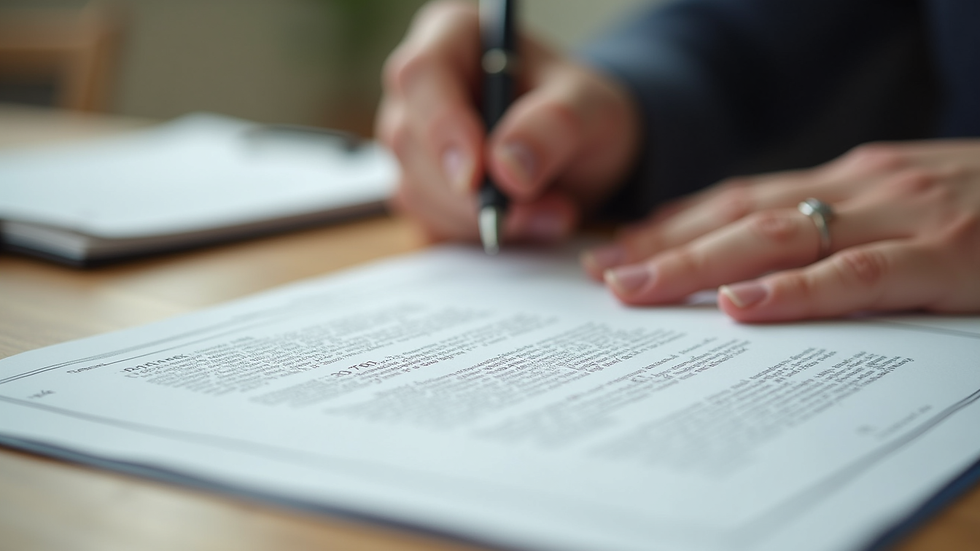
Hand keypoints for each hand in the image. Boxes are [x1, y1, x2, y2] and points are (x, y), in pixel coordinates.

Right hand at [376, 1, 639, 242]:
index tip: (475, 175)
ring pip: (415, 190)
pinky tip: (522, 223)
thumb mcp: (593, 110)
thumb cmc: (583, 112)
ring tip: (550, 211)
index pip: (421, 75)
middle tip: (544, 209)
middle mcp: (421, 88)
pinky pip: (428, 224)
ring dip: (481, 218)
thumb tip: (508, 169)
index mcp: (454, 37)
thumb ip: (555, 127)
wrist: (586, 153)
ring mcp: (413, 142)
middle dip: (472, 191)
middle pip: (410, 141)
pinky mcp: (419, 189)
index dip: (442, 126)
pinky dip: (477, 235)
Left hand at [581, 141, 979, 321]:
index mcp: (849, 180)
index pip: (741, 199)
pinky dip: (799, 288)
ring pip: (779, 236)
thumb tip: (758, 271)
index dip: (674, 222)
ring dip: (699, 262)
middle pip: (741, 215)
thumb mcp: (903, 207)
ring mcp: (902, 213)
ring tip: (635, 286)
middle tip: (602, 273)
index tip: (617, 246)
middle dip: (665, 245)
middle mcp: (861, 186)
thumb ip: (837, 230)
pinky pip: (860, 273)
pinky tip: (742, 304)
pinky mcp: (948, 252)